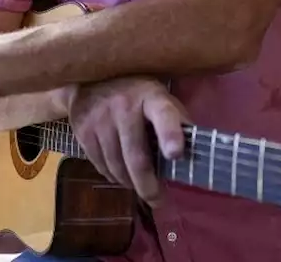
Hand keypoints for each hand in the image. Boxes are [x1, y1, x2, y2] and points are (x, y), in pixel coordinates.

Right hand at [69, 77, 189, 206]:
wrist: (91, 79)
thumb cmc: (137, 94)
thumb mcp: (160, 98)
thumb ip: (176, 123)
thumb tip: (198, 155)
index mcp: (152, 96)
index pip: (164, 114)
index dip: (170, 135)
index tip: (176, 154)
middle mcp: (124, 106)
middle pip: (137, 157)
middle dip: (148, 186)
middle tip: (157, 200)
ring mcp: (100, 118)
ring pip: (117, 167)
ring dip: (129, 182)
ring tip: (138, 185)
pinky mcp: (83, 130)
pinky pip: (100, 165)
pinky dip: (112, 175)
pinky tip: (120, 173)